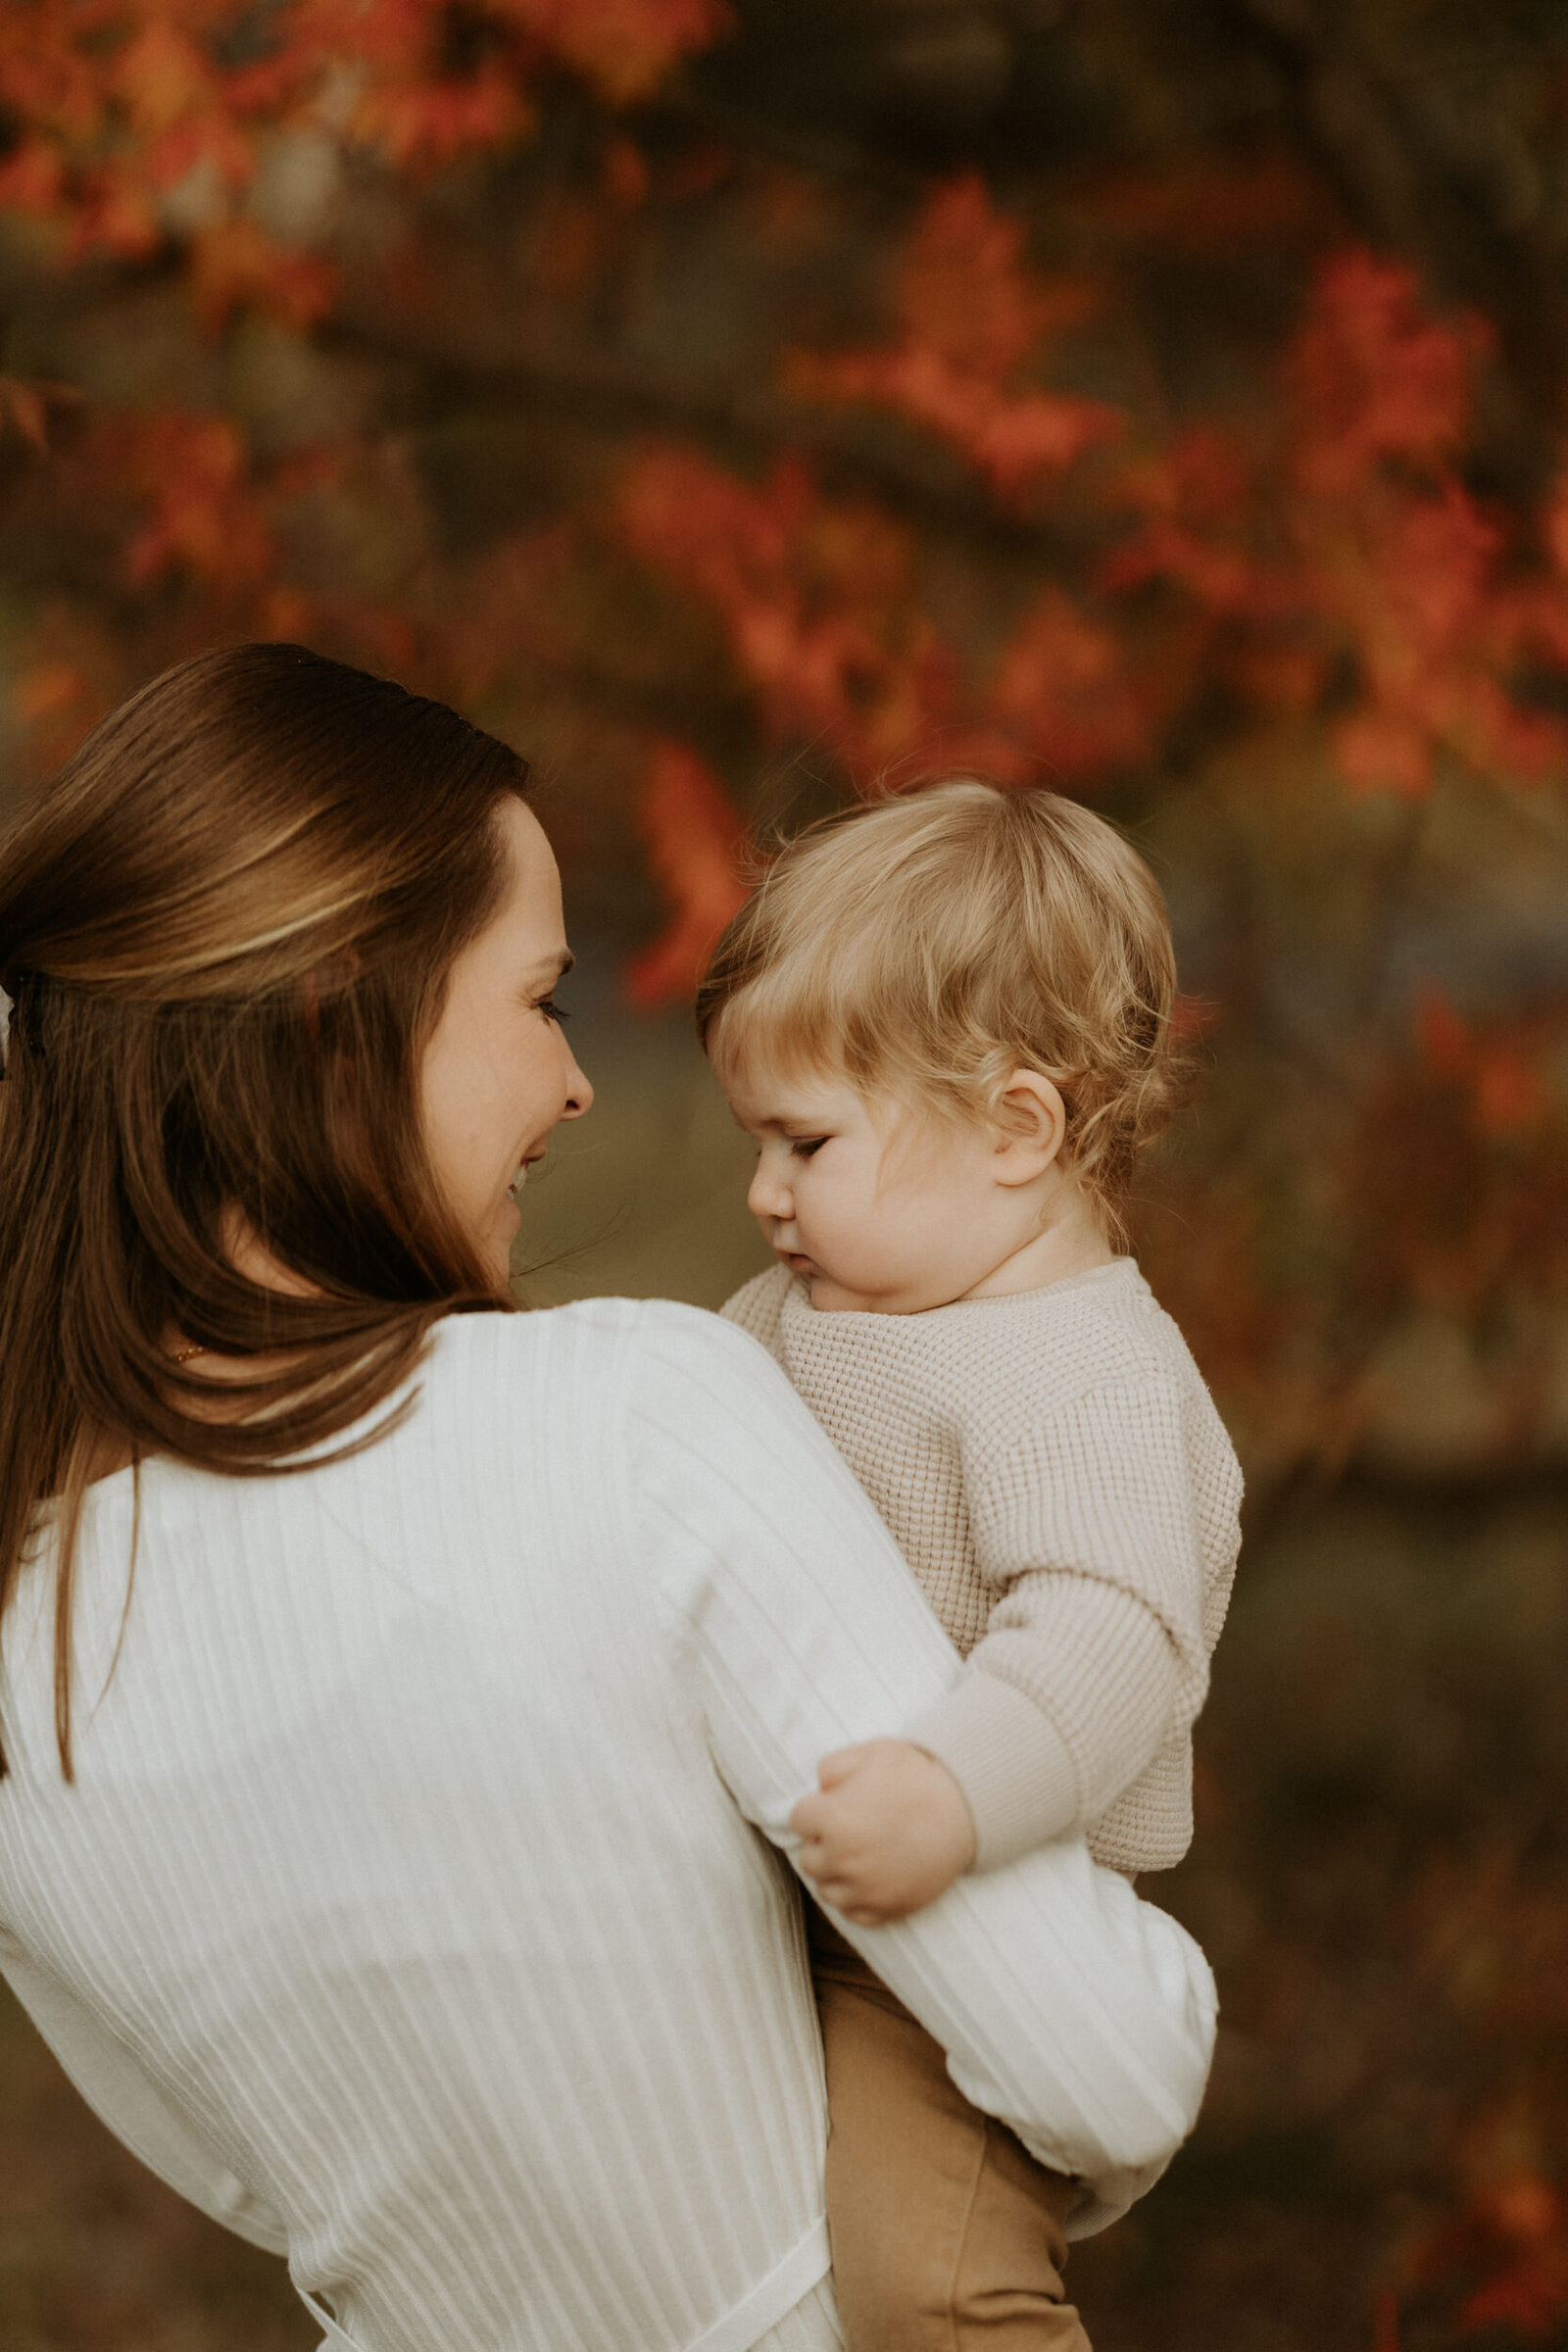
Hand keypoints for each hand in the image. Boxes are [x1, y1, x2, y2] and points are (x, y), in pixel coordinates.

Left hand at [788, 1739, 977, 1924]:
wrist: (967, 1809)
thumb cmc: (919, 1777)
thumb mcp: (873, 1752)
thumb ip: (832, 1765)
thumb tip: (819, 1788)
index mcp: (832, 1820)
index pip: (797, 1819)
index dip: (816, 1809)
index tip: (834, 1805)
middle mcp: (843, 1859)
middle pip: (808, 1858)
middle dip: (822, 1842)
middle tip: (848, 1828)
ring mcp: (865, 1889)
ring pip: (826, 1890)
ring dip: (835, 1873)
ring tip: (859, 1852)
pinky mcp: (887, 1908)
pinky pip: (853, 1914)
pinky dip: (856, 1898)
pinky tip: (871, 1876)